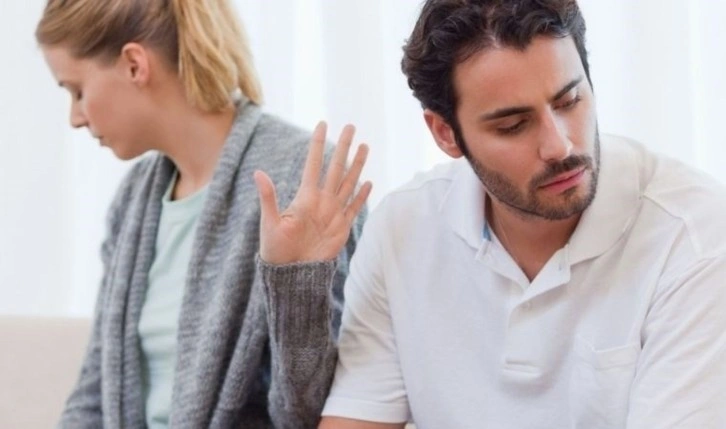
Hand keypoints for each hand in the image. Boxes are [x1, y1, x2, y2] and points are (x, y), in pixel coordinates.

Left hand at [254, 122, 371, 264]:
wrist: (292, 273)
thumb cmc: (276, 249)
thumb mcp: (270, 222)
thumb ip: (268, 197)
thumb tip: (258, 172)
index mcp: (305, 197)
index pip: (314, 164)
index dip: (318, 144)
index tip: (322, 124)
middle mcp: (322, 200)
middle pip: (336, 167)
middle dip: (343, 147)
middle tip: (350, 126)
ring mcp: (333, 213)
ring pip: (348, 182)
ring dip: (356, 165)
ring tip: (364, 146)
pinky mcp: (342, 227)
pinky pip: (354, 207)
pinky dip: (362, 195)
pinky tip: (368, 182)